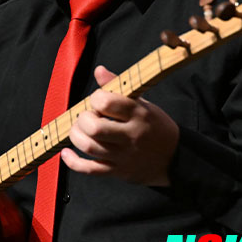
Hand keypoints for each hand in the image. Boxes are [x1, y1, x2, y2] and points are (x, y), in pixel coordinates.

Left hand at [61, 65, 178, 185]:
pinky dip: (73, 162)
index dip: (95, 99)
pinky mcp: (118, 171)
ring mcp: (124, 156)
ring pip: (90, 148)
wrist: (175, 158)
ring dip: (76, 136)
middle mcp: (131, 135)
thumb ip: (119, 87)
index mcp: (138, 114)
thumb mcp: (143, 103)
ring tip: (79, 130)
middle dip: (82, 119)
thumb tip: (99, 70)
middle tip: (86, 117)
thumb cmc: (154, 126)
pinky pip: (90, 169)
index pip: (107, 103)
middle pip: (95, 128)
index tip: (97, 101)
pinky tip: (66, 153)